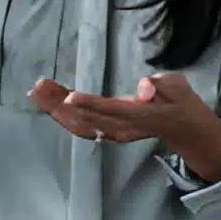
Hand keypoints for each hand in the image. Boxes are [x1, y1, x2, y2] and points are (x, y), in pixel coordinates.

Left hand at [29, 73, 220, 184]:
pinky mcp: (108, 133)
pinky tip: (48, 103)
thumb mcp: (179, 87)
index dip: (90, 104)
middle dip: (61, 105)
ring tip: (37, 91)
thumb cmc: (180, 101)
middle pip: (88, 120)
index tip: (69, 96)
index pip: (112, 109)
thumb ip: (162, 85)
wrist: (183, 128)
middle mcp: (123, 129)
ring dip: (57, 110)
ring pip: (80, 125)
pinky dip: (63, 116)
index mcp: (140, 115)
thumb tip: (145, 86)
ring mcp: (114, 134)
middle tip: (39, 88)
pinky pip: (81, 127)